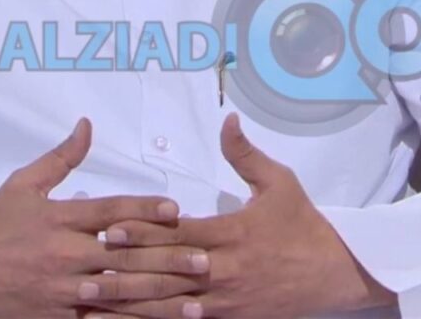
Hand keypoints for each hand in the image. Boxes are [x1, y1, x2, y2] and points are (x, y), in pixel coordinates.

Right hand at [0, 118, 211, 317]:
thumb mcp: (23, 184)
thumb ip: (61, 158)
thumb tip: (87, 125)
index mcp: (60, 218)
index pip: (110, 211)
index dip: (145, 210)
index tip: (177, 211)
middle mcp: (65, 253)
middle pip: (125, 254)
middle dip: (168, 258)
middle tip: (204, 259)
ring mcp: (62, 288)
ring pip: (120, 291)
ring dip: (161, 294)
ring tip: (195, 297)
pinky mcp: (57, 315)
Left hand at [82, 113, 396, 318]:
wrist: (336, 274)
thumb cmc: (304, 225)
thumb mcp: (280, 182)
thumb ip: (246, 154)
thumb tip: (227, 120)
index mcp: (233, 233)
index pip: (179, 233)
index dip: (143, 231)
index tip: (110, 227)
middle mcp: (223, 269)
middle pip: (166, 271)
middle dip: (124, 270)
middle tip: (85, 269)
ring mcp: (224, 300)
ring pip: (168, 304)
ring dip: (129, 304)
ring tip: (92, 302)